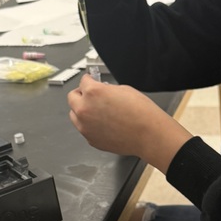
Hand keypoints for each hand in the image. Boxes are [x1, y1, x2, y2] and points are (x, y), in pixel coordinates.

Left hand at [67, 74, 191, 171]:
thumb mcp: (123, 89)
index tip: (90, 81)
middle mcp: (84, 110)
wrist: (148, 135)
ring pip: (74, 115)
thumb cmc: (141, 113)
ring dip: (82, 111)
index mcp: (92, 92)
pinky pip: (84, 129)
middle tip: (90, 95)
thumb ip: (106, 89)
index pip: (83, 81)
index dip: (89, 80)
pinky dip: (90, 125)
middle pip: (72, 98)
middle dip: (81, 95)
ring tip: (97, 111)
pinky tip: (103, 124)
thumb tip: (101, 91)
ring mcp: (85, 127)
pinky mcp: (90, 139)